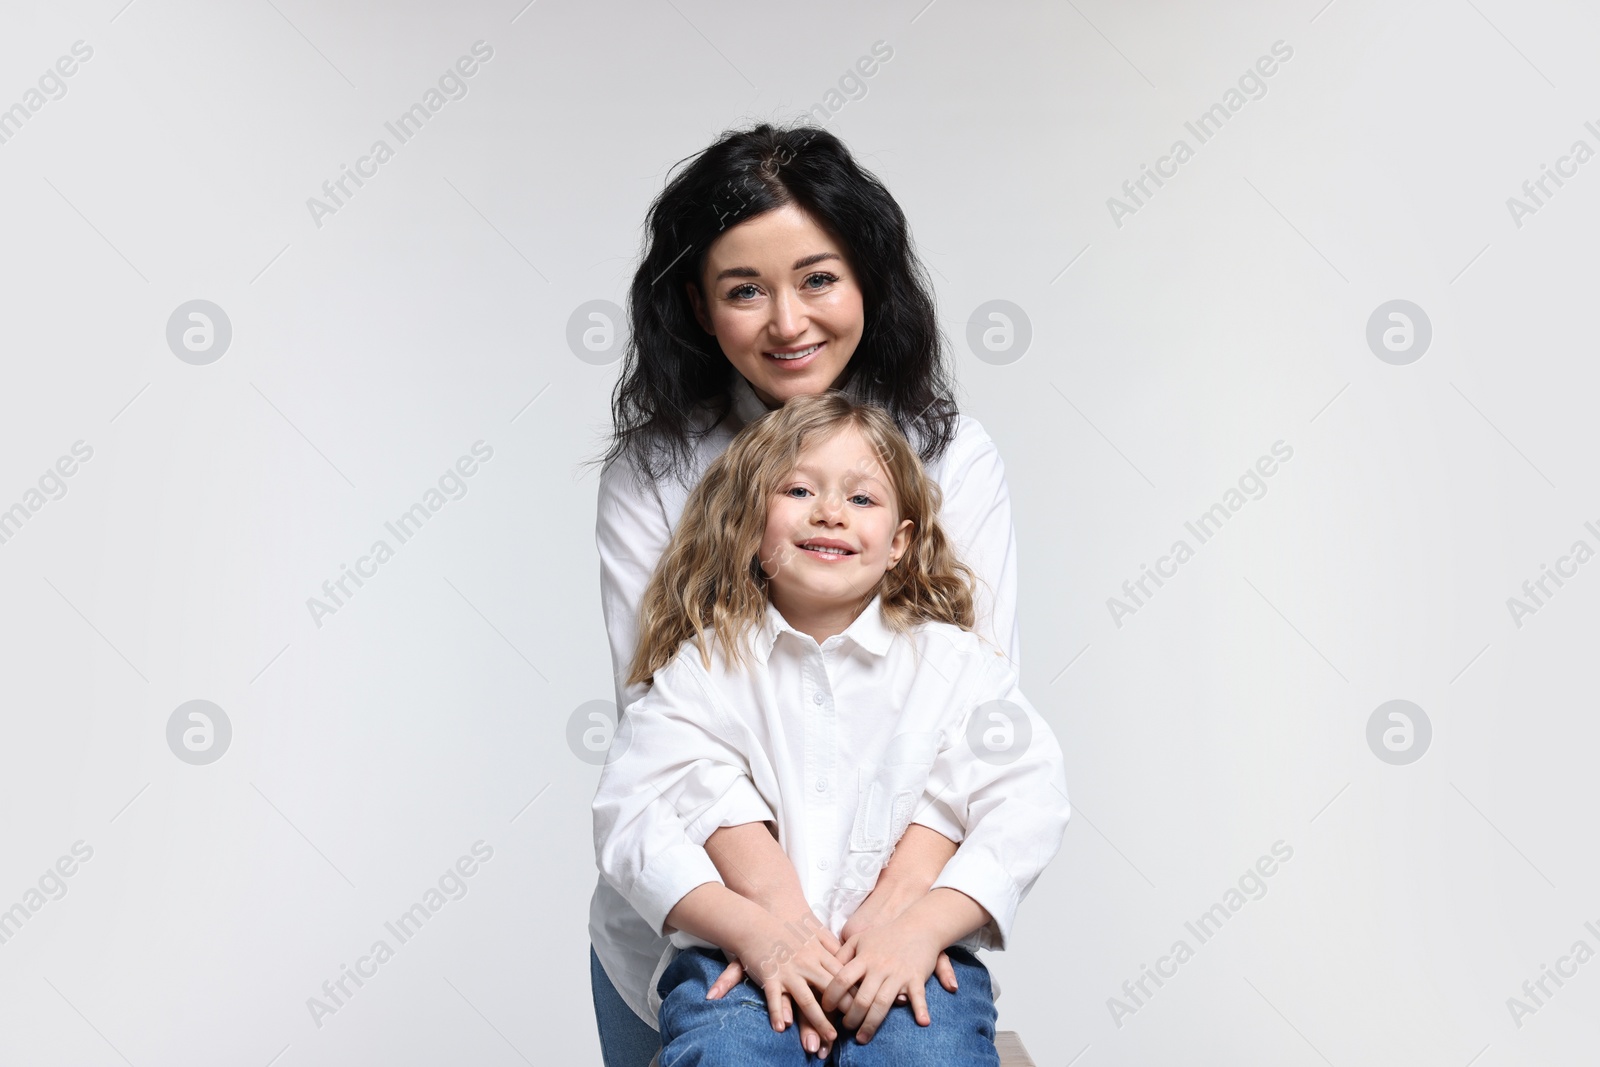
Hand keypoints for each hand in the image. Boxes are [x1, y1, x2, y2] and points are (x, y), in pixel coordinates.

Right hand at [715, 913, 842, 1054]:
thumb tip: (848, 955)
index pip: (841, 974)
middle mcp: (806, 963)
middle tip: (856, 1026)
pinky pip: (775, 998)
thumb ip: (830, 944)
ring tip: (830, 1037)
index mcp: (818, 953)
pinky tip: (783, 1028)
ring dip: (819, 1020)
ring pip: (807, 999)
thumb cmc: (785, 928)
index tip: (866, 1004)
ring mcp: (788, 971)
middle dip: (844, 1008)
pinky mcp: (769, 976)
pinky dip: (778, 1013)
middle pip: (830, 989)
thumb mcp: (812, 930)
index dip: (854, 989)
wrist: (754, 923)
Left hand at [821, 911, 945, 1042]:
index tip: (826, 1009)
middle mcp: (879, 967)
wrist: (918, 925)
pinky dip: (921, 1009)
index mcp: (864, 958)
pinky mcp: (916, 977)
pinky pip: (918, 996)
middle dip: (851, 1018)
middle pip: (862, 998)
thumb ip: (842, 954)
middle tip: (846, 1029)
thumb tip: (825, 970)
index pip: (842, 978)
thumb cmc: (886, 935)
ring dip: (872, 1023)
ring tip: (862, 1037)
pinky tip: (922, 1023)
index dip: (831, 995)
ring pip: (883, 1003)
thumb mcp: (860, 939)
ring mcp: (898, 974)